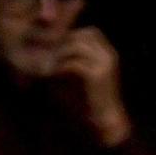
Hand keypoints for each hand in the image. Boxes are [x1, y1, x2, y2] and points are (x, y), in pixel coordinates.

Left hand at [54, 27, 129, 144]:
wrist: (104, 122)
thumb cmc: (90, 100)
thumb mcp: (82, 74)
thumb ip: (72, 58)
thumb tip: (52, 45)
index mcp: (108, 54)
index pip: (89, 32)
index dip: (71, 36)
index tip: (55, 49)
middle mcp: (109, 56)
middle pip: (80, 36)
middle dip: (62, 44)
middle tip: (46, 55)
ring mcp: (105, 64)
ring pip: (75, 46)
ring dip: (59, 55)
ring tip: (47, 65)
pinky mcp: (96, 75)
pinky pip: (72, 63)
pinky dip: (59, 68)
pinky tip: (51, 75)